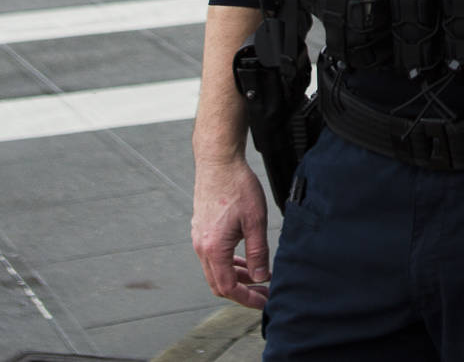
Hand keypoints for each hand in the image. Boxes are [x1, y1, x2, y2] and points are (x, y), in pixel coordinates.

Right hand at [192, 156, 270, 308]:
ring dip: (236, 277)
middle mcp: (202, 247)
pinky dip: (229, 263)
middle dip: (242, 292)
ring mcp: (199, 238)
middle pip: (218, 283)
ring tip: (258, 277)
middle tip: (263, 293)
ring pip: (216, 270)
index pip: (227, 287)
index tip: (264, 302)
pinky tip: (245, 259)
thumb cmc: (237, 187)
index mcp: (213, 249)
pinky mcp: (202, 229)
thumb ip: (258, 252)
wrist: (218, 162)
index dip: (246, 299)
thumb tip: (260, 277)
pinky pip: (213, 256)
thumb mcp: (255, 221)